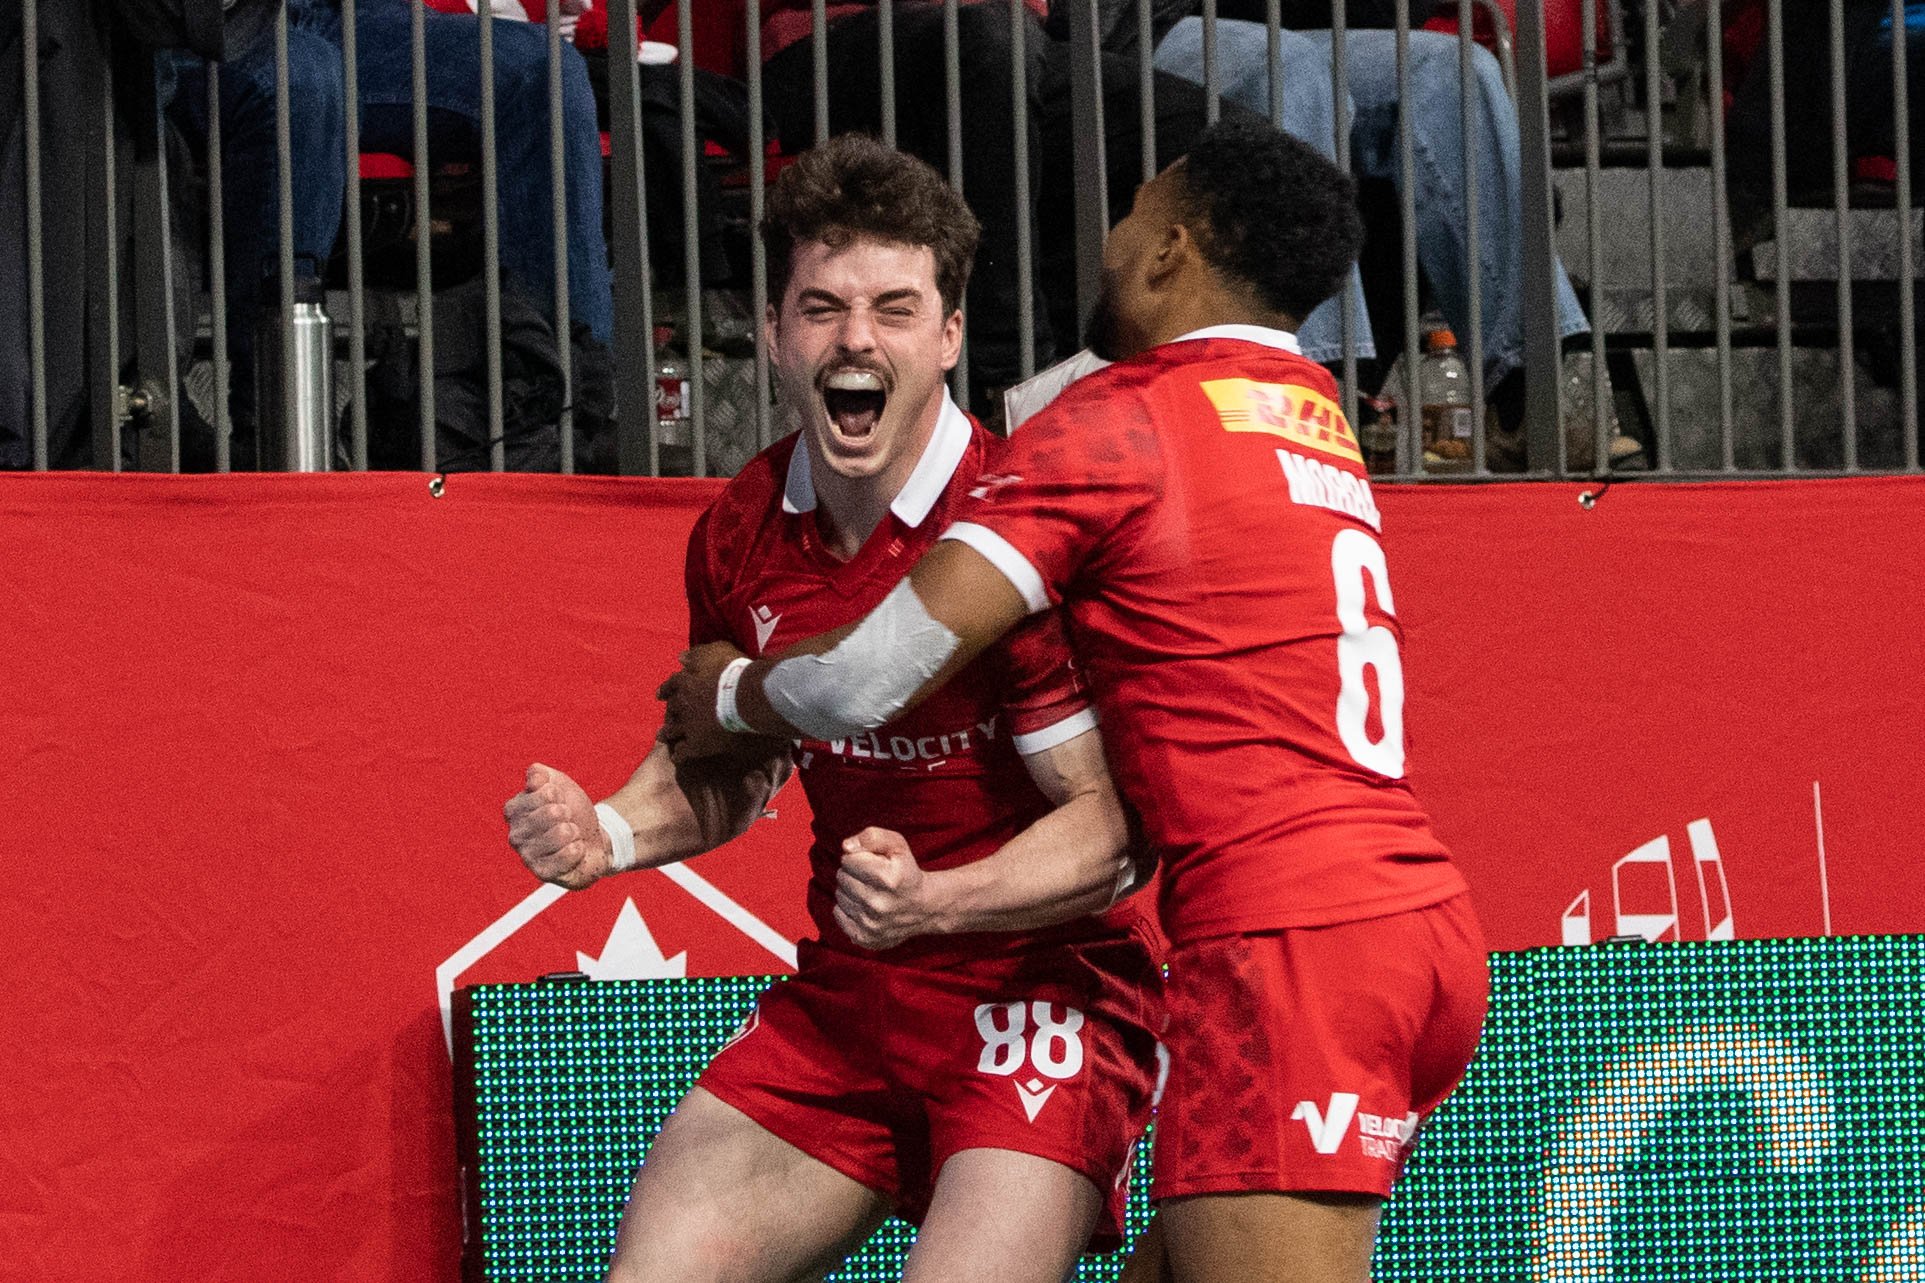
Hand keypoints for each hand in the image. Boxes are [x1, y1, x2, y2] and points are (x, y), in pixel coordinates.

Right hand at [503, 763, 614, 889]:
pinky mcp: (543, 873)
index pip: (542, 793)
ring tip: (571, 834)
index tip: (559, 799)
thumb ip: (542, 775)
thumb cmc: (571, 810)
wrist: (592, 838)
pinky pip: (567, 856)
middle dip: (568, 813)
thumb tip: (535, 778)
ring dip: (574, 831)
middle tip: (567, 819)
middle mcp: (515, 834)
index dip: (558, 793)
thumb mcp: (558, 784)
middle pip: (552, 813)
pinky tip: (574, 849)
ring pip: (560, 833)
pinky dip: (578, 849)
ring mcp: (527, 856)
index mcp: (514, 810)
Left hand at [657, 640, 747, 764]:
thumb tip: (681, 657)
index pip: (670, 685)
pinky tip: (678, 757)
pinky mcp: (696, 744)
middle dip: (668, 712)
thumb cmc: (732, 671)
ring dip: (666, 733)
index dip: (665, 690)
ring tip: (662, 737)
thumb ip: (696, 655)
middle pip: (670, 709)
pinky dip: (679, 754)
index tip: (660, 695)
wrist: (745, 697)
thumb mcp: (714, 652)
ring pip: (671, 731)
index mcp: (685, 682)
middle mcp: (681, 704)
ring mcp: (687, 725)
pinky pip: (683, 752)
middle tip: (667, 716)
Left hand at [834, 827, 942, 950]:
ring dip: (850, 890)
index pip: (848, 859)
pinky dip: (847, 908)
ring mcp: (870, 924)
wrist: (924, 908)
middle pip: (841, 877)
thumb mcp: (898, 845)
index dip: (858, 857)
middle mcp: (878, 904)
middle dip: (853, 873)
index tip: (871, 862)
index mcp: (887, 879)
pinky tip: (863, 905)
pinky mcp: (864, 938)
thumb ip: (872, 837)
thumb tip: (846, 847)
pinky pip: (838, 914)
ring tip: (869, 890)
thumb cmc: (906, 872)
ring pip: (839, 895)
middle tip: (871, 877)